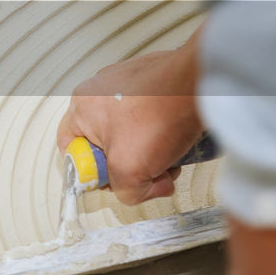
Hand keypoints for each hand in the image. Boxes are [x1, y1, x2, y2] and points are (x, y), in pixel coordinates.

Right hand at [56, 33, 203, 204]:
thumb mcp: (130, 170)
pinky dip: (162, 132)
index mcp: (81, 108)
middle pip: (105, 146)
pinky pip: (148, 119)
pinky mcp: (149, 83)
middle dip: (129, 166)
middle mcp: (99, 91)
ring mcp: (125, 84)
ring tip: (170, 153)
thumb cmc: (164, 111)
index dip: (92, 174)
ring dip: (150, 152)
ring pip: (131, 135)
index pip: (71, 151)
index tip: (113, 181)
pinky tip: (177, 136)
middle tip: (148, 170)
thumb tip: (134, 192)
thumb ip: (123, 191)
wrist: (204, 83)